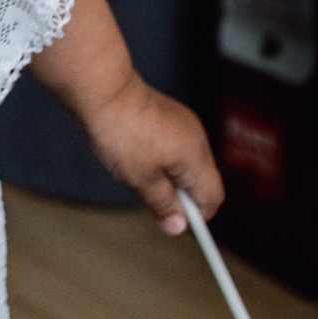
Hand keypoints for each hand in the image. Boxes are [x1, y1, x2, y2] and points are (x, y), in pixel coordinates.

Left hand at [82, 73, 222, 232]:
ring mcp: (185, 124)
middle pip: (201, 180)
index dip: (196, 215)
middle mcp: (197, 139)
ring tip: (135, 167)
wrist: (104, 90)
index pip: (213, 197)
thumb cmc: (122, 133)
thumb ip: (164, 205)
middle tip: (146, 190)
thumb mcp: (141, 179)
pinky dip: (159, 157)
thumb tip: (179, 228)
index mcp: (196, 156)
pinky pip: (173, 146)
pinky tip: (133, 150)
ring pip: (185, 163)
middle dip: (178, 193)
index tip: (170, 218)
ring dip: (166, 175)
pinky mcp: (170, 115)